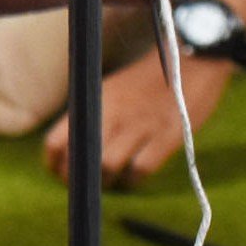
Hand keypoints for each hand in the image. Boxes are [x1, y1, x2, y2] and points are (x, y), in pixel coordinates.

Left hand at [55, 41, 232, 184]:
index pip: (57, 140)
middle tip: (88, 186)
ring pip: (108, 165)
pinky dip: (135, 179)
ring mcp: (140, 125)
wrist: (190, 59)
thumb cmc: (148, 78)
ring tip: (113, 182)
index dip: (55, 164)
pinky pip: (141, 168)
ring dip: (108, 182)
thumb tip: (74, 145)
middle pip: (82, 158)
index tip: (62, 174)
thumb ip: (93, 114)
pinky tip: (136, 176)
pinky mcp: (167, 135)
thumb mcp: (111, 89)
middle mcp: (112, 114)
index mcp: (94, 102)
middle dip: (81, 179)